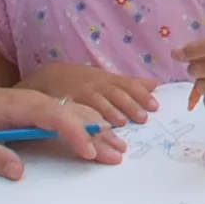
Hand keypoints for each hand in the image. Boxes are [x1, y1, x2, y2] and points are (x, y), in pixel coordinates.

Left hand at [0, 88, 129, 180]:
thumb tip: (19, 173)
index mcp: (17, 106)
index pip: (55, 116)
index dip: (75, 133)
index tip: (89, 153)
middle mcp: (33, 100)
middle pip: (73, 113)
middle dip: (96, 134)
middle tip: (117, 156)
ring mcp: (37, 102)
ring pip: (74, 111)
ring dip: (97, 129)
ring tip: (117, 148)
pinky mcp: (36, 107)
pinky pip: (68, 112)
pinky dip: (87, 123)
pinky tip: (101, 133)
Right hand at [19, 61, 162, 126]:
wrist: (49, 76)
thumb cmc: (84, 81)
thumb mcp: (107, 78)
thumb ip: (130, 83)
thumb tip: (155, 85)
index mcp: (107, 80)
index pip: (128, 84)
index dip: (141, 95)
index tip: (154, 107)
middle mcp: (95, 85)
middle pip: (115, 93)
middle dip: (129, 105)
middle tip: (142, 118)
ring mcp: (80, 93)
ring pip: (97, 102)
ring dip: (110, 112)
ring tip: (121, 123)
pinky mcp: (64, 103)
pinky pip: (76, 110)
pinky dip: (84, 118)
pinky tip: (93, 127)